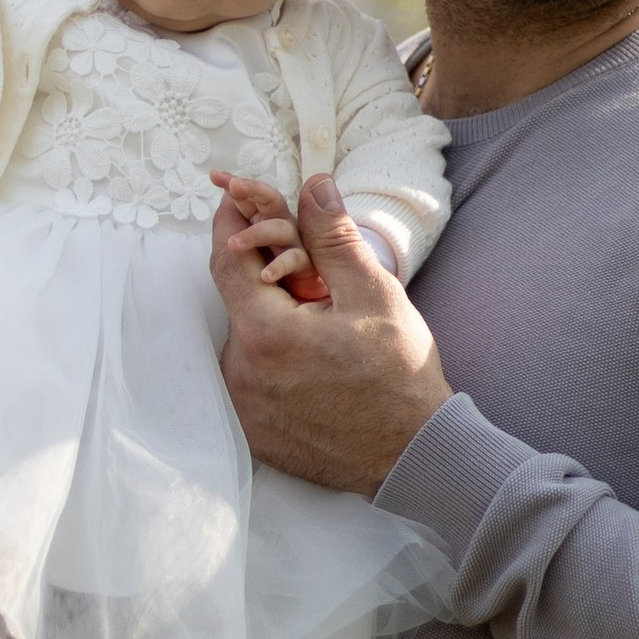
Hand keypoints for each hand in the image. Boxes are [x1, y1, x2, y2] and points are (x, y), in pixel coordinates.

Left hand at [209, 173, 450, 495]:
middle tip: (307, 278)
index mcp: (266, 333)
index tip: (233, 199)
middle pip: (238, 304)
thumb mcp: (373, 295)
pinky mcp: (253, 433)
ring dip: (271, 325)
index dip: (229, 224)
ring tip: (320, 332)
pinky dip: (272, 364)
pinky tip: (311, 368)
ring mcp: (244, 409)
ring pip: (245, 343)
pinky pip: (251, 381)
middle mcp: (241, 373)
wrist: (413, 454)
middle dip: (265, 280)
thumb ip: (333, 237)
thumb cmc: (399, 373)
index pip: (225, 261)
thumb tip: (312, 185)